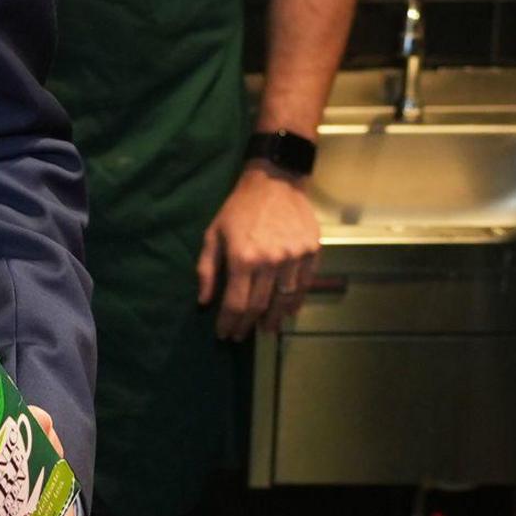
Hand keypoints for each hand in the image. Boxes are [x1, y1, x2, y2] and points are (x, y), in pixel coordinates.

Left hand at [198, 163, 323, 339]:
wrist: (275, 181)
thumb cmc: (240, 208)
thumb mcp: (213, 233)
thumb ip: (207, 268)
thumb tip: (203, 301)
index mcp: (242, 258)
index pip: (236, 303)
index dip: (229, 323)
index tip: (224, 333)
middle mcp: (269, 261)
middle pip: (260, 306)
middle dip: (248, 324)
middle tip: (242, 335)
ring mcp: (294, 257)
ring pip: (284, 300)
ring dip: (274, 319)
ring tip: (266, 329)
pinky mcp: (311, 252)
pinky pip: (304, 286)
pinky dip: (296, 302)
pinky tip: (288, 311)